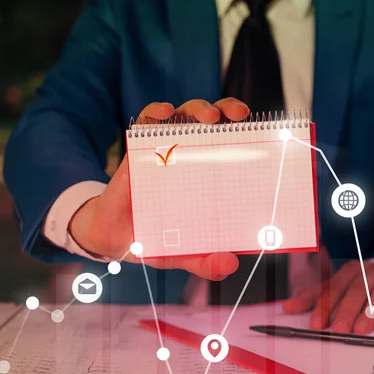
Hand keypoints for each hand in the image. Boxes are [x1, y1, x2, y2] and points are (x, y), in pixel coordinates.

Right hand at [69, 98, 249, 279]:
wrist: (113, 238)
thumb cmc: (152, 239)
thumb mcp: (181, 253)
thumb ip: (203, 260)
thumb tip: (230, 265)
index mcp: (206, 176)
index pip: (230, 145)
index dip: (246, 134)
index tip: (260, 131)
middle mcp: (189, 157)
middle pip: (212, 122)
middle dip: (228, 110)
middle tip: (239, 115)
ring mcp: (164, 150)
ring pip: (185, 116)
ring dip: (198, 109)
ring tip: (208, 118)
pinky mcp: (138, 149)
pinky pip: (148, 122)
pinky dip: (156, 112)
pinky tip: (164, 113)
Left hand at [282, 261, 373, 333]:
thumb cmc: (363, 281)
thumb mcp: (339, 285)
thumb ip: (316, 296)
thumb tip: (287, 307)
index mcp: (348, 272)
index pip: (333, 288)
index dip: (324, 305)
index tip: (315, 323)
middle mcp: (367, 273)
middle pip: (355, 291)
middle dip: (346, 311)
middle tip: (338, 329)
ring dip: (370, 312)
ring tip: (362, 330)